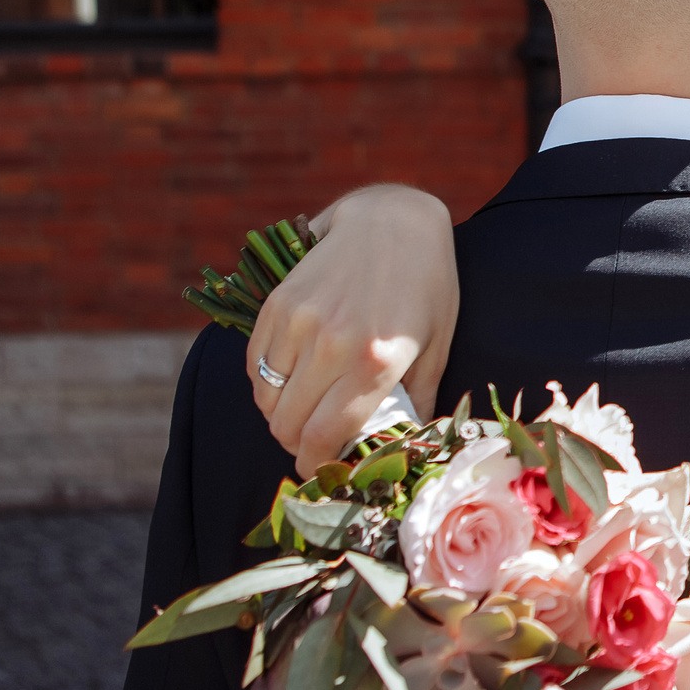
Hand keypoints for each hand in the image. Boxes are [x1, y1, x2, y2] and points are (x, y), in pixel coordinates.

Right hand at [248, 185, 457, 476]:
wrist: (393, 220)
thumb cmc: (427, 286)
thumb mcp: (435, 346)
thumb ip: (416, 401)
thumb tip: (402, 446)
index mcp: (374, 361)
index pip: (325, 436)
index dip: (317, 464)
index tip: (320, 468)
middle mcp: (330, 344)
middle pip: (287, 425)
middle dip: (297, 444)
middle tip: (313, 442)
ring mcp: (299, 321)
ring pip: (265, 398)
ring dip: (279, 414)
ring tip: (303, 410)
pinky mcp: (276, 303)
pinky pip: (255, 363)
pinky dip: (266, 381)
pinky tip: (290, 378)